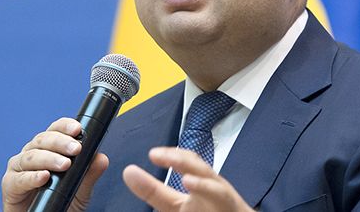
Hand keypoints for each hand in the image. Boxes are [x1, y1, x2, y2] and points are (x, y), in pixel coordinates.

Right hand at [1, 117, 108, 211]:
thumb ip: (90, 172)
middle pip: (43, 139)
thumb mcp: (81, 187)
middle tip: (76, 149)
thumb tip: (101, 158)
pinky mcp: (10, 185)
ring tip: (65, 164)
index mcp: (49, 148)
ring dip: (49, 158)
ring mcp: (19, 168)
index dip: (65, 126)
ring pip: (31, 156)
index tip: (78, 129)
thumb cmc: (61, 201)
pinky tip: (44, 177)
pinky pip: (19, 179)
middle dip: (61, 142)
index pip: (55, 130)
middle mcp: (32, 153)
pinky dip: (32, 177)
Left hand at [123, 147, 252, 211]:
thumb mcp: (174, 205)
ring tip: (173, 162)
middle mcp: (212, 187)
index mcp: (198, 184)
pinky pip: (220, 195)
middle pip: (199, 168)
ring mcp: (222, 197)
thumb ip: (153, 191)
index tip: (152, 154)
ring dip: (194, 172)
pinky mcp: (230, 206)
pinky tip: (190, 182)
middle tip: (157, 154)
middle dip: (180, 158)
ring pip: (212, 181)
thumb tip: (129, 173)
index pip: (186, 164)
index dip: (171, 156)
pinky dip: (206, 187)